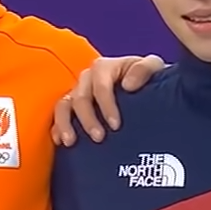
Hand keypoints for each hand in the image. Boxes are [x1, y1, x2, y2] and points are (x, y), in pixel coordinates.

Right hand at [51, 54, 166, 145]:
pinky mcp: (72, 107)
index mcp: (105, 67)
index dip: (106, 105)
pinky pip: (58, 116)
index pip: (100, 85)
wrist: (145, 90)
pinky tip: (60, 142)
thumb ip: (145, 68)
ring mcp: (77, 93)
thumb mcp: (153, 68)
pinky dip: (57, 128)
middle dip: (88, 119)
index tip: (116, 125)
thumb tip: (128, 85)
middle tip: (99, 138)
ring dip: (65, 124)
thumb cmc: (148, 78)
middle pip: (80, 97)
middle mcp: (87, 79)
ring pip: (63, 105)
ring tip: (71, 142)